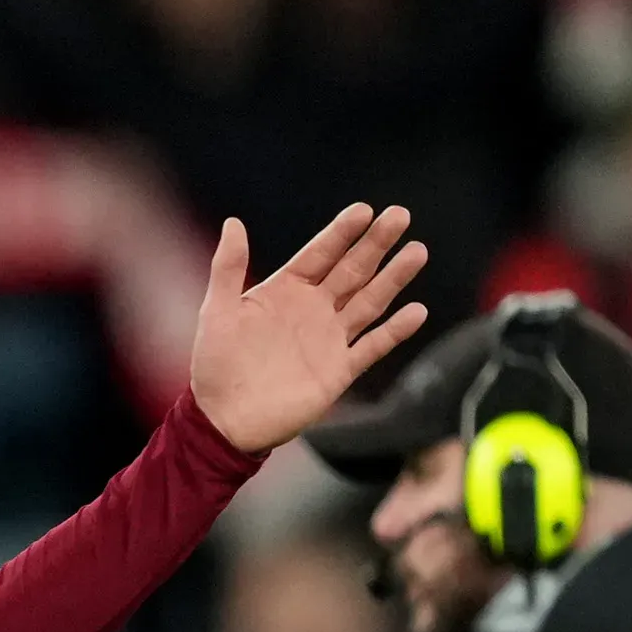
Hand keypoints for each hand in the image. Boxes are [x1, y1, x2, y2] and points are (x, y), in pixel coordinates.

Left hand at [190, 203, 428, 453]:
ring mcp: (329, 339)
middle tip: (400, 215)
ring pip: (369, 301)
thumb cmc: (215, 365)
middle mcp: (313, 309)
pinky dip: (395, 331)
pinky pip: (372, 347)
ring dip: (393, 278)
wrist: (225, 420)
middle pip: (352, 270)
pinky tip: (416, 311)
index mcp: (286, 290)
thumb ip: (227, 268)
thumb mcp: (218, 312)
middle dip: (376, 243)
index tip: (364, 210)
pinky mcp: (339, 370)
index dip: (341, 232)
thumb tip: (233, 222)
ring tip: (416, 252)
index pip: (320, 253)